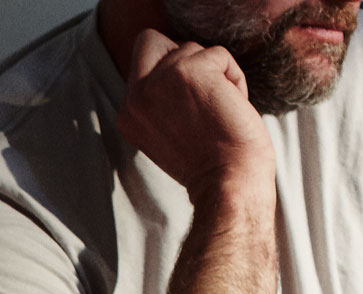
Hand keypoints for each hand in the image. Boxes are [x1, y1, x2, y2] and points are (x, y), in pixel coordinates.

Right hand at [115, 28, 273, 198]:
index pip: (139, 62)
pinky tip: (232, 106)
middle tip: (203, 94)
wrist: (227, 183)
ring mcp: (160, 81)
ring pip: (191, 49)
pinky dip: (234, 77)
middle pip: (152, 41)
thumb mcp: (165, 133)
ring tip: (220, 109)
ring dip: (215, 74)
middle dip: (183, 60)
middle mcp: (135, 96)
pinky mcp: (189, 71)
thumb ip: (158, 101)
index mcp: (127, 115)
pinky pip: (219, 54)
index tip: (188, 101)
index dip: (168, 71)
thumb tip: (175, 67)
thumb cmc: (210, 164)